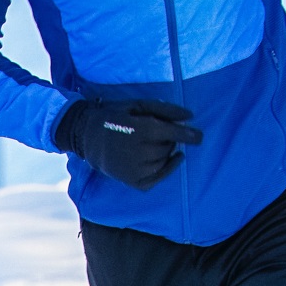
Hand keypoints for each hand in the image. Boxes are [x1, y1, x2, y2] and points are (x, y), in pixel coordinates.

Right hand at [53, 98, 201, 190]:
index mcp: (141, 130)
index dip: (190, 135)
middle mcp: (139, 152)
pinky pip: (156, 179)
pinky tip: (171, 160)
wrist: (86, 135)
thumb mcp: (138, 105)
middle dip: (169, 139)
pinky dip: (166, 170)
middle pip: (169, 147)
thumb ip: (165, 110)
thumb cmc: (114, 116)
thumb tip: (190, 117)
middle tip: (156, 133)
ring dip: (164, 153)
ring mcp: (134, 169)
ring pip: (163, 161)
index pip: (174, 134)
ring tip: (151, 143)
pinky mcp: (131, 180)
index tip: (199, 136)